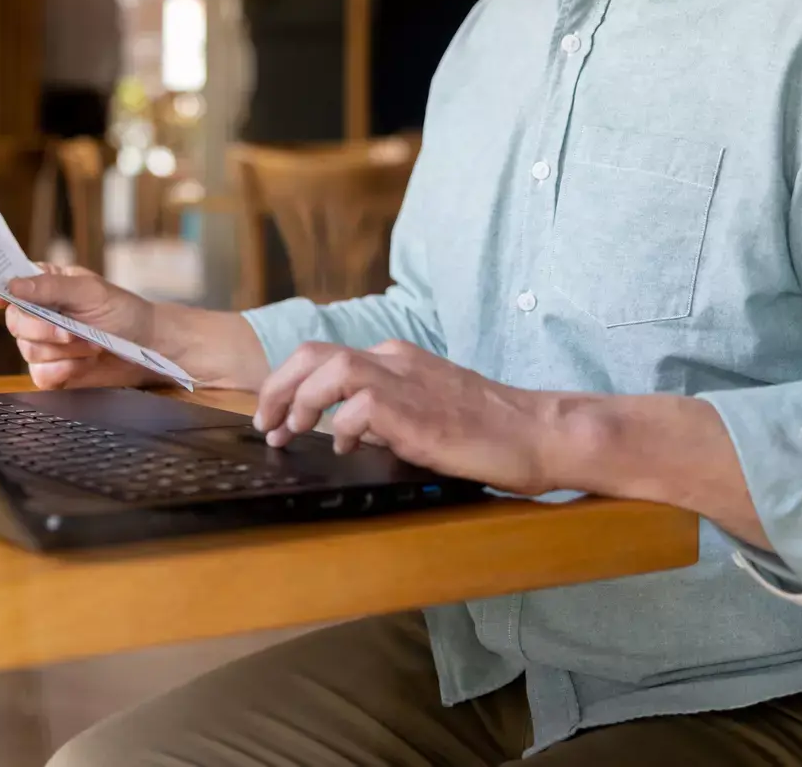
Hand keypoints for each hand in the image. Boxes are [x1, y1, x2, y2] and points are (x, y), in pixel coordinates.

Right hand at [0, 266, 160, 389]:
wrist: (147, 346)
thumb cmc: (122, 311)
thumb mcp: (90, 292)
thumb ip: (51, 288)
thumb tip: (13, 285)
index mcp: (45, 286)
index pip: (9, 285)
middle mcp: (39, 314)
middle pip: (15, 323)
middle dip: (45, 330)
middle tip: (73, 331)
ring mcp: (44, 344)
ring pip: (28, 351)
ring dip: (64, 351)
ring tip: (92, 344)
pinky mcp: (53, 371)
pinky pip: (40, 375)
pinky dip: (65, 371)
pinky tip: (85, 363)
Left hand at [253, 340, 560, 494]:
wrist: (536, 433)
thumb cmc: (488, 430)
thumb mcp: (425, 411)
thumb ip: (384, 414)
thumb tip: (342, 430)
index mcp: (398, 358)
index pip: (325, 356)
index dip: (289, 384)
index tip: (275, 414)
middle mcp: (396, 360)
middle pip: (313, 353)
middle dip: (277, 386)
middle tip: (265, 423)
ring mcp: (406, 381)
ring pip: (328, 369)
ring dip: (298, 401)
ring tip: (290, 432)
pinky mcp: (415, 411)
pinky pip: (359, 406)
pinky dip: (341, 426)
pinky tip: (345, 448)